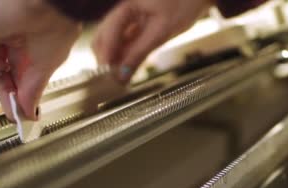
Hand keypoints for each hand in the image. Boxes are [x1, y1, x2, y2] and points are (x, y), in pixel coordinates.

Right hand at [92, 0, 211, 81]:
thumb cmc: (184, 4)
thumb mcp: (161, 31)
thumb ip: (139, 52)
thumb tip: (122, 74)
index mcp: (127, 7)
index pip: (107, 32)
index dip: (105, 54)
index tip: (105, 73)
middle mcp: (124, 14)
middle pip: (103, 38)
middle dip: (105, 59)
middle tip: (110, 80)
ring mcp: (130, 22)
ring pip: (113, 44)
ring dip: (114, 62)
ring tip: (119, 81)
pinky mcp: (138, 30)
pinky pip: (125, 47)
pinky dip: (124, 60)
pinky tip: (126, 73)